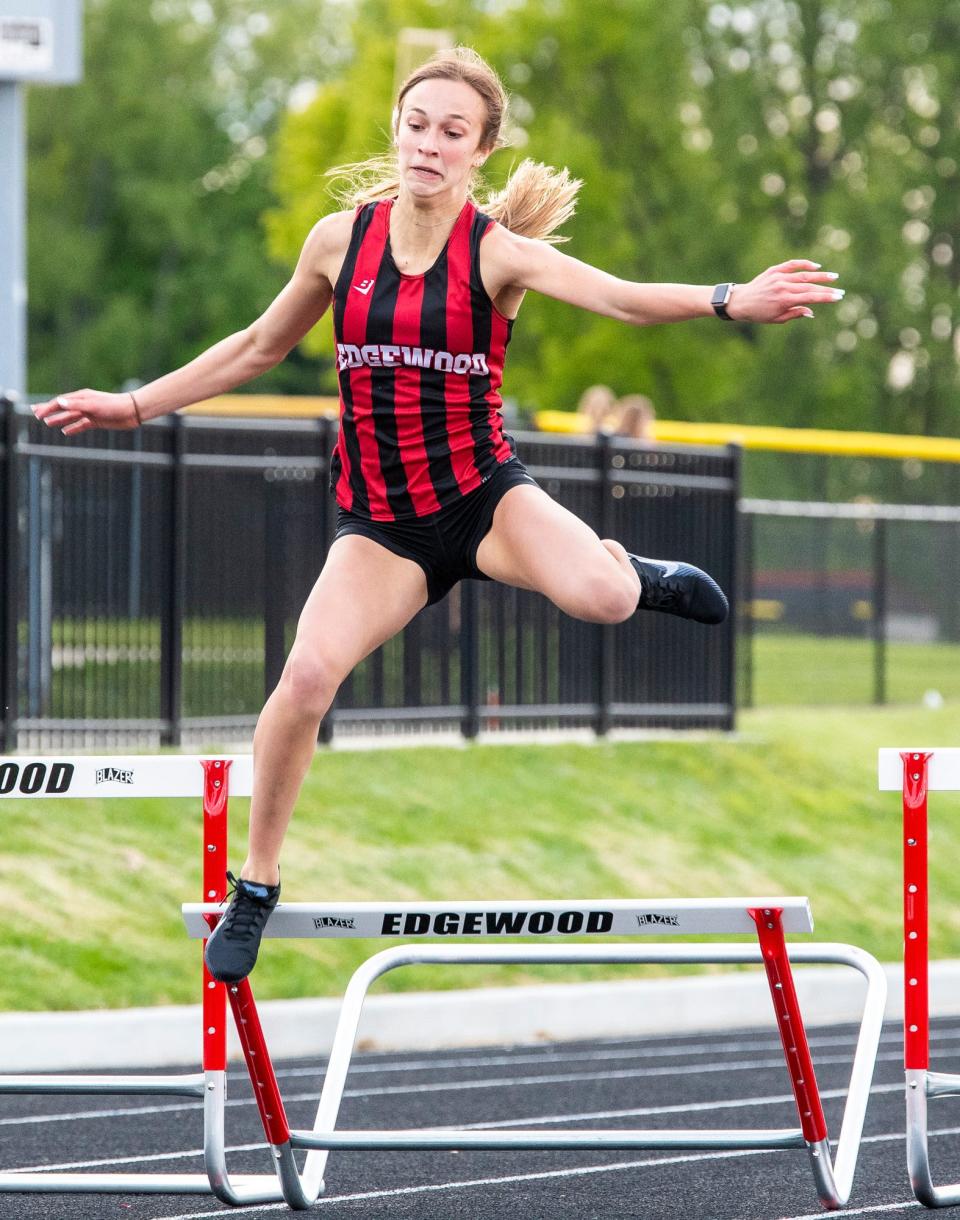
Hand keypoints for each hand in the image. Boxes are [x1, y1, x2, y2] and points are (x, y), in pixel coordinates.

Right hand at [32, 390, 139, 435]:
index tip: (37, 414)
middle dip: (49, 411)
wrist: (131, 412)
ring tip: (47, 423)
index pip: (60, 402)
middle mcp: (84, 404)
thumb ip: (76, 404)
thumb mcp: (93, 405)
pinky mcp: (96, 421)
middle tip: (35, 414)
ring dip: (59, 420)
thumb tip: (59, 402)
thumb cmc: (113, 405)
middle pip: (63, 408)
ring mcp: (90, 413)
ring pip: (70, 417)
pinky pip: (81, 425)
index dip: (48, 408)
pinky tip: (65, 432)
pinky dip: (72, 428)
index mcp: (81, 397)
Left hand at [727, 260, 843, 323]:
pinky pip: (792, 265)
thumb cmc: (759, 314)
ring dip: (820, 275)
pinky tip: (816, 266)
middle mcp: (783, 287)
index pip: (811, 297)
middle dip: (827, 288)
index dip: (826, 297)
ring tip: (833, 277)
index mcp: (785, 300)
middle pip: (810, 286)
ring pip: (804, 274)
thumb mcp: (777, 319)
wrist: (740, 302)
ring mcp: (779, 277)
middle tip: (840, 290)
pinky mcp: (774, 270)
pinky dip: (804, 264)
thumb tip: (812, 311)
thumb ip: (795, 314)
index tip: (838, 297)